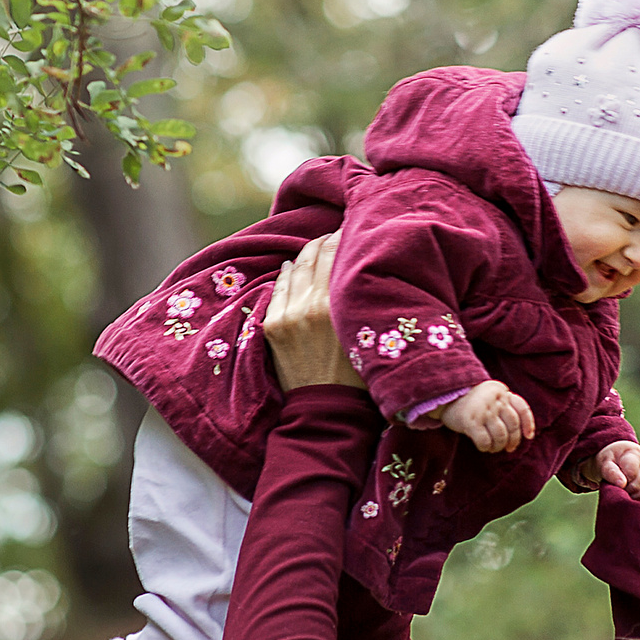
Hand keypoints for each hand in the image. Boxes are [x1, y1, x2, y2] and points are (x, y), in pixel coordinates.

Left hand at [264, 234, 366, 390]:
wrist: (327, 410)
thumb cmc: (360, 374)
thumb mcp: (367, 332)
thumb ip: (362, 299)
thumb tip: (362, 268)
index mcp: (334, 305)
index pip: (335, 252)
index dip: (342, 235)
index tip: (350, 229)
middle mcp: (307, 305)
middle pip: (313, 255)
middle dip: (323, 241)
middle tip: (334, 234)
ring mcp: (286, 314)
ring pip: (294, 269)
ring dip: (305, 256)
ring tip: (315, 250)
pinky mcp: (272, 325)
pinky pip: (279, 288)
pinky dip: (287, 275)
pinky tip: (292, 268)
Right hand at [440, 379, 536, 452]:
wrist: (445, 396)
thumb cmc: (471, 400)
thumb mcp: (490, 396)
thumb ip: (504, 406)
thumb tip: (521, 432)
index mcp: (501, 391)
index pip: (522, 408)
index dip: (528, 424)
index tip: (528, 436)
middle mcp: (495, 400)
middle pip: (513, 425)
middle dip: (513, 440)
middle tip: (508, 448)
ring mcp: (483, 410)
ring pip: (501, 435)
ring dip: (498, 446)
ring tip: (493, 448)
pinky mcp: (470, 421)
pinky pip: (485, 441)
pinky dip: (485, 447)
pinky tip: (483, 447)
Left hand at [585, 439, 639, 501]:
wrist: (618, 459)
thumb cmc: (611, 460)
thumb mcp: (605, 462)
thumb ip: (611, 472)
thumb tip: (622, 484)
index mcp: (635, 454)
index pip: (632, 472)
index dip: (621, 480)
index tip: (615, 479)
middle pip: (639, 484)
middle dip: (626, 489)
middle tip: (618, 487)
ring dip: (634, 496)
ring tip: (625, 491)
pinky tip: (633, 495)